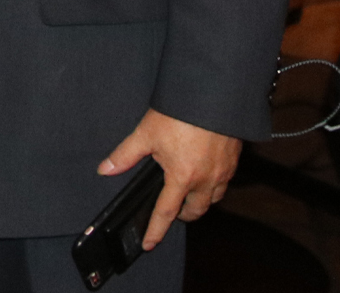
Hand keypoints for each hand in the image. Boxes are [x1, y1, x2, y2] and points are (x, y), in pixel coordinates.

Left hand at [98, 109, 241, 250]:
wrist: (212, 95)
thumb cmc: (178, 114)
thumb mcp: (145, 134)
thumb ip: (125, 155)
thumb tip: (105, 169)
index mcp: (182, 177)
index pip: (166, 212)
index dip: (156, 230)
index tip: (150, 243)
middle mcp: (206, 179)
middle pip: (196, 210)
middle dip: (183, 214)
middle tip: (172, 211)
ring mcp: (223, 171)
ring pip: (213, 198)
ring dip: (200, 201)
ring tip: (187, 193)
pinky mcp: (234, 160)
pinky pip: (224, 182)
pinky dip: (214, 184)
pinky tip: (204, 172)